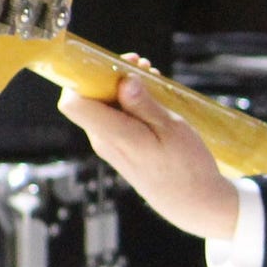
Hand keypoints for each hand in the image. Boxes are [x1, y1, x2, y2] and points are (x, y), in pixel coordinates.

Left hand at [58, 57, 238, 241]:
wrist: (192, 202)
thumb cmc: (187, 167)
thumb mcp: (173, 129)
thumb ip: (145, 104)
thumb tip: (124, 80)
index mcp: (114, 135)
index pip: (73, 101)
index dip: (86, 76)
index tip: (114, 64)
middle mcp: (103, 140)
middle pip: (89, 97)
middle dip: (111, 76)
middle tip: (143, 66)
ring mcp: (108, 145)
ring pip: (103, 106)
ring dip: (123, 89)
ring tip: (153, 81)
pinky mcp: (118, 148)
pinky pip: (114, 118)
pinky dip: (129, 104)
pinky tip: (152, 101)